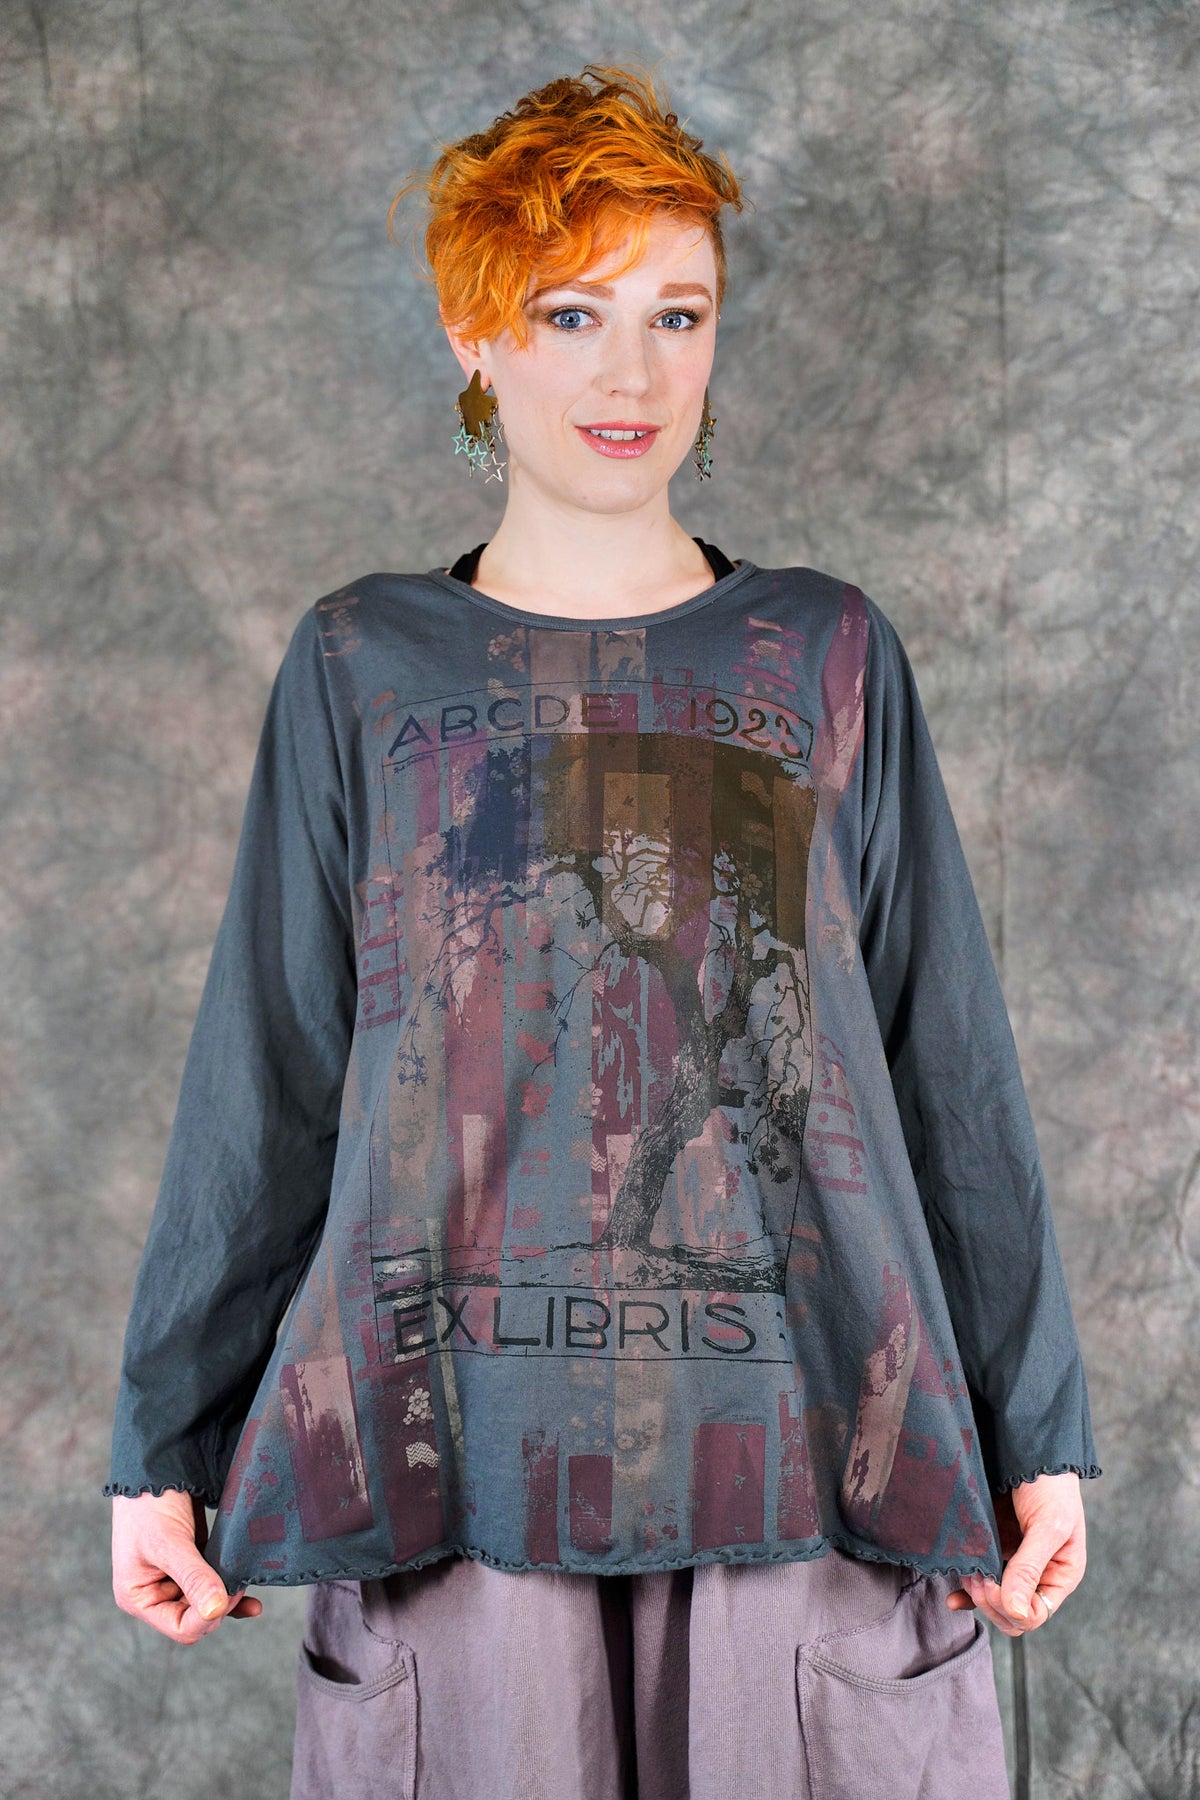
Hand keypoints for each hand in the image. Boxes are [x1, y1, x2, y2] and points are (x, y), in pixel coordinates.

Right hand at [111, 1489, 262, 1642]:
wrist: (157, 1467)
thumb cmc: (149, 1505)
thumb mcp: (169, 1542)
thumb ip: (193, 1577)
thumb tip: (217, 1610)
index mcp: (139, 1598)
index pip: (181, 1627)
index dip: (208, 1616)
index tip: (230, 1591)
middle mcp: (155, 1594)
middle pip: (197, 1618)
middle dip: (220, 1604)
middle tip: (239, 1581)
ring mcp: (175, 1580)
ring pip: (209, 1604)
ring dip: (228, 1597)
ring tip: (245, 1582)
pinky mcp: (193, 1564)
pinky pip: (214, 1587)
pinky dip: (231, 1592)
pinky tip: (252, 1601)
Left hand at [946, 1470, 1086, 1635]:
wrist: (1026, 1450)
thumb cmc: (1049, 1485)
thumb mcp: (1047, 1526)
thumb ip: (1029, 1567)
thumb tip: (1015, 1611)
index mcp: (1061, 1574)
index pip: (1035, 1614)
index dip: (1011, 1607)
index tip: (994, 1584)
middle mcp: (1038, 1575)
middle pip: (1013, 1614)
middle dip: (992, 1602)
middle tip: (977, 1578)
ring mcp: (1014, 1563)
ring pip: (994, 1601)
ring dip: (977, 1595)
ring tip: (967, 1574)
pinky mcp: (994, 1550)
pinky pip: (981, 1583)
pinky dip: (968, 1592)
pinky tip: (954, 1596)